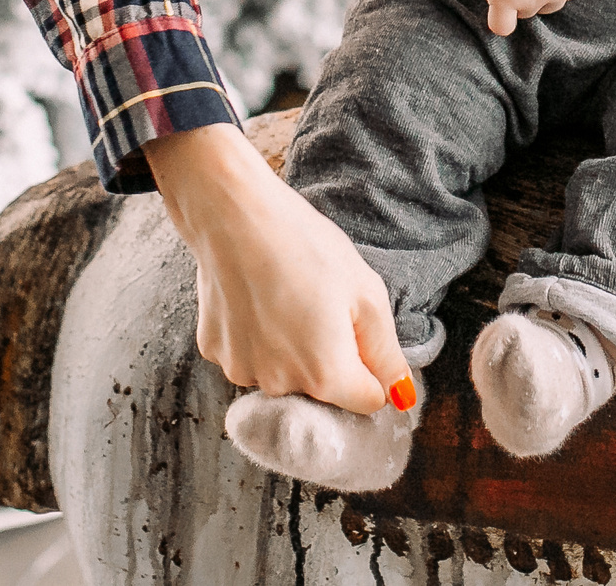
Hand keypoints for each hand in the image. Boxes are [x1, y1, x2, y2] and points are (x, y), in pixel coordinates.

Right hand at [147, 123, 413, 412]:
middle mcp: (281, 386)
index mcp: (326, 376)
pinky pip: (250, 356)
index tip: (360, 333)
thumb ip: (386, 353)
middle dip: (332, 357)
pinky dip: (258, 337)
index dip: (372, 369)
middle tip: (322, 304)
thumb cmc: (306, 247)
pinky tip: (257, 297)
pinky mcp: (214, 351)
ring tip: (287, 296)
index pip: (367, 400)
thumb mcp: (366, 294)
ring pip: (284, 373)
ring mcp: (241, 371)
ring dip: (292, 349)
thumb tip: (402, 397)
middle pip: (323, 389)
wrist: (234, 214)